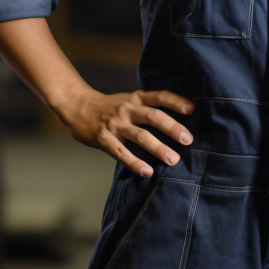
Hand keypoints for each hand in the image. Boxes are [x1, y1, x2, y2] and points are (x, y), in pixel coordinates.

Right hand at [59, 88, 193, 177]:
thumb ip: (146, 108)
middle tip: (188, 139)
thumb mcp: (128, 100)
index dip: (175, 101)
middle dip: (172, 128)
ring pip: (140, 136)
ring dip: (158, 148)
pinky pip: (121, 153)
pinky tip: (147, 172)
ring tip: (173, 159)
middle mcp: (127, 109)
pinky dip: (135, 163)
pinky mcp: (103, 139)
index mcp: (135, 98)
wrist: (77, 106)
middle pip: (153, 116)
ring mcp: (115, 124)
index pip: (159, 97)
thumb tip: (175, 123)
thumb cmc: (109, 107)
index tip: (191, 109)